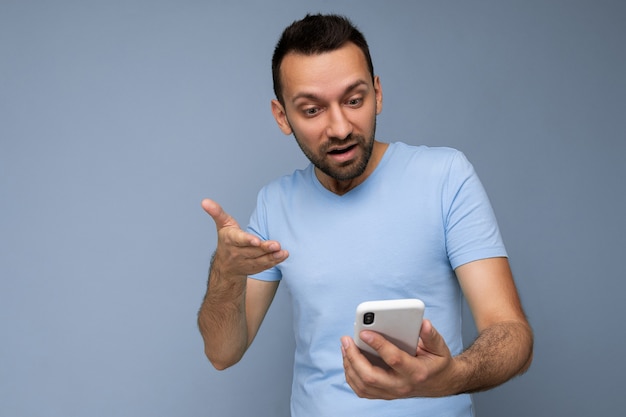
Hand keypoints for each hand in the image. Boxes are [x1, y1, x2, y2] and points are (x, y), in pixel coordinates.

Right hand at [202, 199, 287, 276]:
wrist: (226, 266)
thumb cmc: (227, 240)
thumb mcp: (222, 225)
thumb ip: (217, 212)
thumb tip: (205, 201)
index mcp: (230, 240)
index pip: (239, 240)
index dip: (247, 240)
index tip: (256, 241)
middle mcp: (237, 253)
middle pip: (252, 251)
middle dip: (264, 248)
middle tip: (276, 244)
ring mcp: (246, 262)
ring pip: (260, 260)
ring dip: (272, 256)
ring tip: (282, 251)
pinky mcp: (255, 268)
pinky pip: (265, 265)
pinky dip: (275, 261)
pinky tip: (283, 255)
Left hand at [341, 319, 459, 398]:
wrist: (440, 383)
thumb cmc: (437, 362)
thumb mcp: (439, 347)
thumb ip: (431, 335)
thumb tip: (423, 323)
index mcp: (416, 372)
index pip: (394, 359)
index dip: (378, 344)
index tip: (364, 331)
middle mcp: (402, 386)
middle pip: (371, 377)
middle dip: (354, 357)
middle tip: (346, 339)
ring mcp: (392, 393)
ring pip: (363, 385)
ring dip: (349, 365)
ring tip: (345, 346)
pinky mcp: (384, 394)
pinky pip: (362, 390)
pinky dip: (351, 375)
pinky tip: (348, 359)